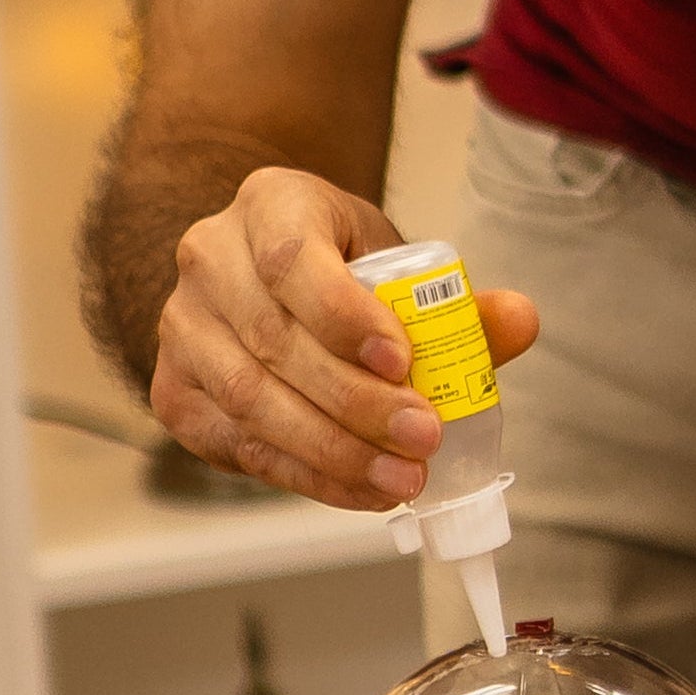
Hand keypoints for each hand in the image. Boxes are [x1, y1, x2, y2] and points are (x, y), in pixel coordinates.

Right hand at [149, 167, 540, 506]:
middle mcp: (208, 259)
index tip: (404, 363)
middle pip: (273, 340)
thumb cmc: (342, 269)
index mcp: (268, 205)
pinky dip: (306, 476)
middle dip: (355, 402)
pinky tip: (362, 490)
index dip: (344, 317)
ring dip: (332, 449)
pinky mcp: (176, 393)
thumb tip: (519, 321)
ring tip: (402, 477)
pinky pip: (239, 445)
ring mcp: (181, 328)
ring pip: (249, 399)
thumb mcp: (397, 265)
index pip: (290, 260)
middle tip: (423, 438)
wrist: (268, 277)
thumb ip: (458, 302)